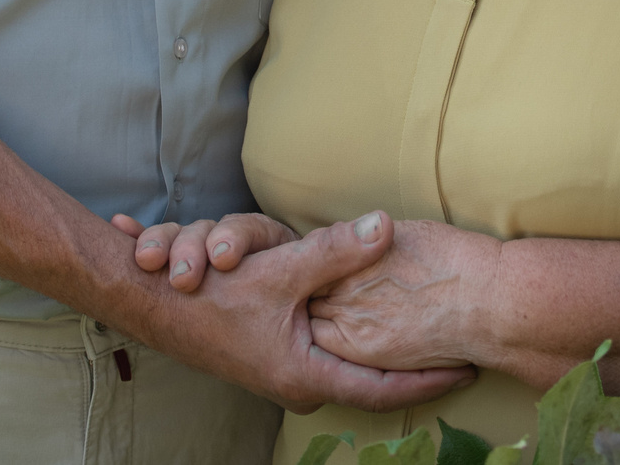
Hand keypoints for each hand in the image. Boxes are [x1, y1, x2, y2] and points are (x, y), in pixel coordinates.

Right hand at [123, 211, 477, 413]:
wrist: (149, 301)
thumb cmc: (209, 295)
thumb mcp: (278, 271)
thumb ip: (334, 251)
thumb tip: (386, 226)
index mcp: (307, 375)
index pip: (383, 392)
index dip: (429, 382)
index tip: (470, 372)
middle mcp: (299, 383)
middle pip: (370, 383)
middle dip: (412, 371)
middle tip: (459, 357)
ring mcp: (285, 374)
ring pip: (346, 366)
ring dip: (382, 356)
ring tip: (429, 348)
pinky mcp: (274, 358)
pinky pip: (326, 352)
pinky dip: (351, 341)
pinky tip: (375, 331)